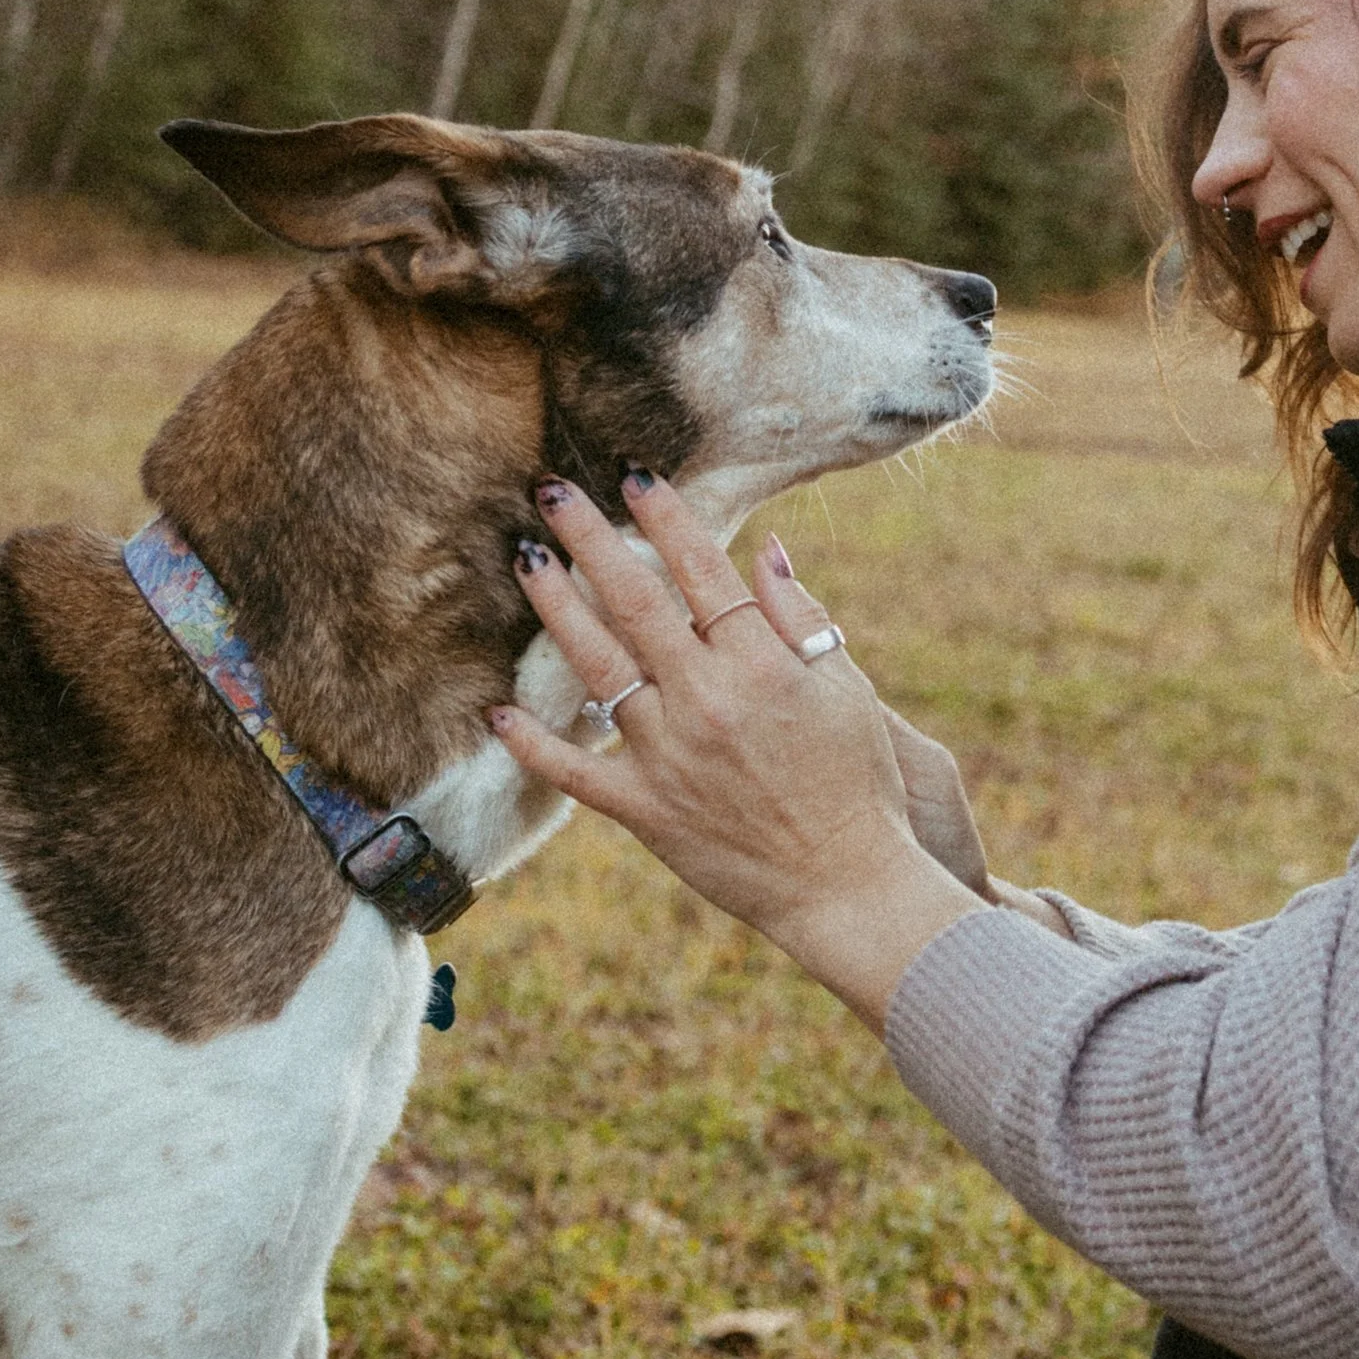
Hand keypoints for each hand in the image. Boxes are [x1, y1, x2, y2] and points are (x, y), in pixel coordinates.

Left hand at [489, 475, 978, 1028]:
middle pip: (634, 600)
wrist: (847, 884)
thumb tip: (765, 550)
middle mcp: (706, 698)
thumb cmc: (859, 782)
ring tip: (526, 560)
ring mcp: (669, 754)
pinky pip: (577, 771)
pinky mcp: (646, 810)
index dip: (664, 516)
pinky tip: (499, 712)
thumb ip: (801, 617)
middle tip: (550, 492)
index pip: (701, 568)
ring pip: (595, 667)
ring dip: (555, 608)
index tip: (634, 475)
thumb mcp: (847, 688)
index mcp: (760, 663)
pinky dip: (534, 744)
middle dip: (588, 537)